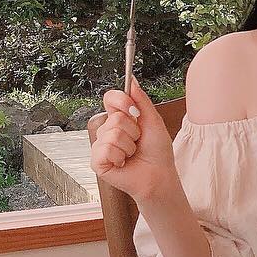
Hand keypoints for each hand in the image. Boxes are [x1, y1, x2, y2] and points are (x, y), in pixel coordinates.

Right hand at [89, 76, 179, 205]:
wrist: (159, 176)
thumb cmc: (157, 151)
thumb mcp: (152, 120)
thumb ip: (141, 100)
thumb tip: (132, 80)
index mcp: (120, 118)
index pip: (110, 98)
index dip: (120, 100)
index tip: (133, 110)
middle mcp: (108, 130)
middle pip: (114, 118)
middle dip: (133, 130)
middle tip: (138, 142)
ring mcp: (101, 146)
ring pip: (111, 134)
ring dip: (128, 145)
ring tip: (132, 154)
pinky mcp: (97, 162)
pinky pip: (104, 150)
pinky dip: (119, 156)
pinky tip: (123, 163)